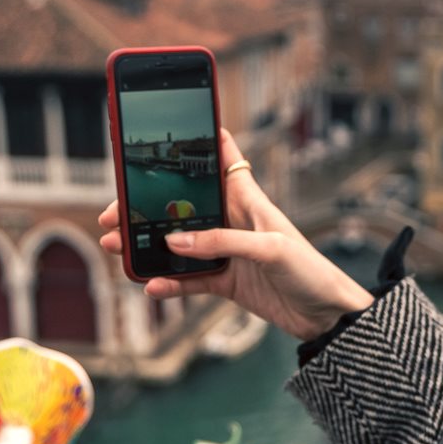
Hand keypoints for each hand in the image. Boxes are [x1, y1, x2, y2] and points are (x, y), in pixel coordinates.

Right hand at [98, 128, 374, 341]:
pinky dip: (169, 283)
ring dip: (148, 244)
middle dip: (147, 206)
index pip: (223, 159)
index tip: (172, 127)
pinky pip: (190, 279)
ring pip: (179, 243)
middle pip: (183, 206)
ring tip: (117, 246)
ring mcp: (228, 252)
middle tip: (114, 213)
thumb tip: (175, 240)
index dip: (202, 140)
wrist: (328, 316)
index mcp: (249, 200)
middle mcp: (234, 221)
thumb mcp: (270, 249)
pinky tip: (150, 286)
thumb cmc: (311, 270)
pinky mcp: (228, 282)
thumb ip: (223, 242)